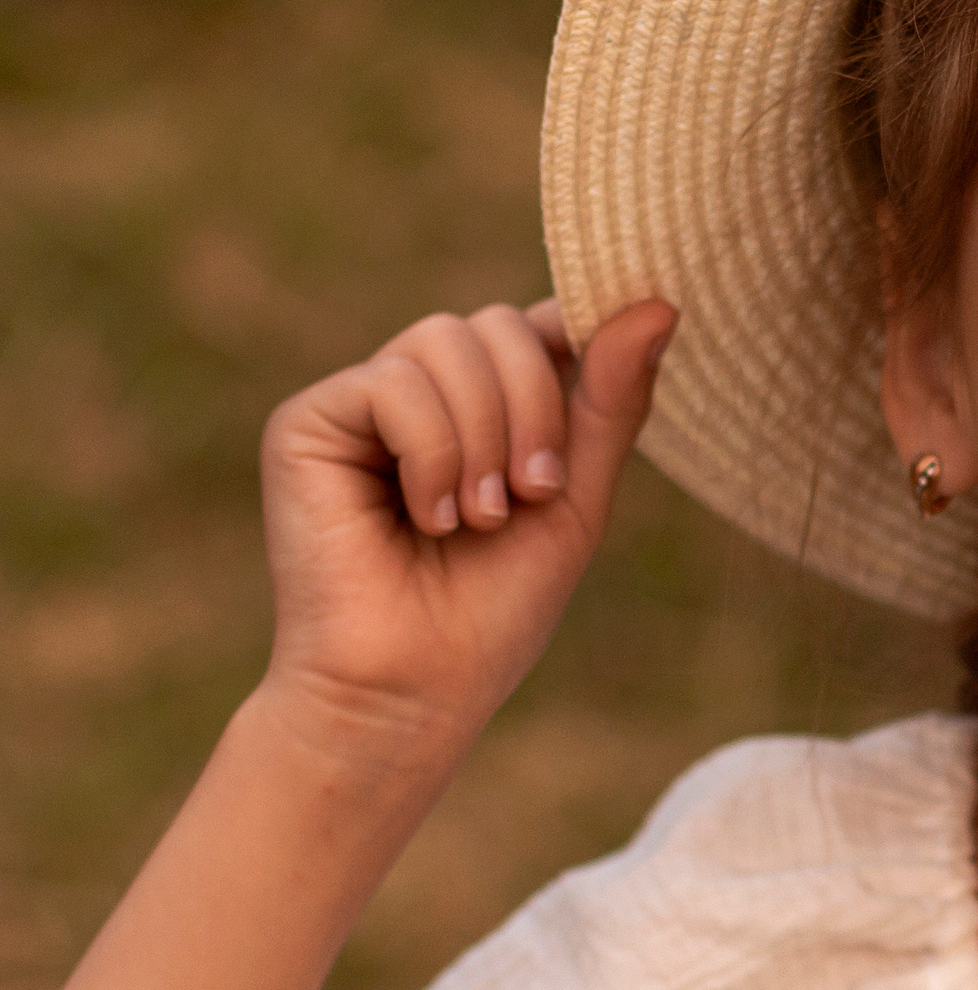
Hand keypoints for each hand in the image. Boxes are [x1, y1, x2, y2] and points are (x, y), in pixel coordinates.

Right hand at [256, 297, 677, 763]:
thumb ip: (611, 399)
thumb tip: (659, 300)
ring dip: (485, 436)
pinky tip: (427, 516)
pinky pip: (392, 381)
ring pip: (446, 339)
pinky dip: (432, 451)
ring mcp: (362, 403)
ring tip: (479, 518)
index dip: (575, 347)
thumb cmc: (494, 607)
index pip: (540, 323)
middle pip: (498, 322)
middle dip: (535, 407)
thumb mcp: (577, 496)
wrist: (410, 689)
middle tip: (531, 496)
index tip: (586, 422)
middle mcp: (423, 391)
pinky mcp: (306, 423)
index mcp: (486, 404)